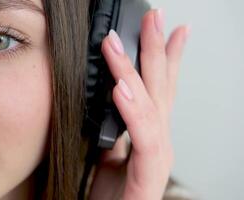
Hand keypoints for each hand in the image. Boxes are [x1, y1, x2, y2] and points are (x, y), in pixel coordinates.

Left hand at [88, 9, 189, 199]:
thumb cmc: (111, 194)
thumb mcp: (108, 153)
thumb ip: (113, 130)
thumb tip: (107, 104)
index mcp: (148, 132)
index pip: (158, 88)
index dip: (166, 58)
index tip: (167, 31)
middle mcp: (157, 140)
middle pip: (160, 87)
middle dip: (157, 49)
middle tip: (154, 18)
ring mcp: (157, 156)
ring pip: (151, 105)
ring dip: (137, 70)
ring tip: (120, 43)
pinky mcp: (149, 174)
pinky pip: (143, 137)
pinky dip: (133, 109)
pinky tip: (121, 88)